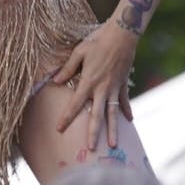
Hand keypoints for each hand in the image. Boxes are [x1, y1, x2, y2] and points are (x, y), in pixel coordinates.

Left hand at [52, 22, 137, 149]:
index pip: (75, 104)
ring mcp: (114, 88)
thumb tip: (54, 81)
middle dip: (93, 133)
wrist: (122, 35)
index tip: (59, 129)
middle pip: (96, 115)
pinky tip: (129, 121)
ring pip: (113, 113)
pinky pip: (124, 101)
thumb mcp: (79, 52)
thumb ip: (67, 69)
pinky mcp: (123, 84)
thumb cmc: (97, 41)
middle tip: (91, 149)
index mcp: (88, 81)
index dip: (67, 117)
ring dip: (113, 130)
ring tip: (114, 145)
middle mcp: (102, 88)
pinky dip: (126, 111)